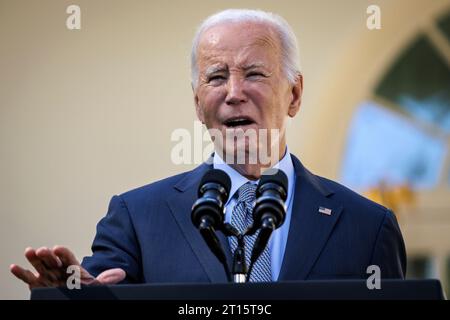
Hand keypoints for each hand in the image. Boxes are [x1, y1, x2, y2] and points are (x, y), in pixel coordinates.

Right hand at [10, 246, 125, 289]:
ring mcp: (48, 276)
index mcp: (73, 267)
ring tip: (29, 251)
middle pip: (52, 260)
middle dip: (47, 255)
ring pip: (40, 266)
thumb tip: (121, 273)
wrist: (76, 297)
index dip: (62, 253)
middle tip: (43, 249)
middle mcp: (59, 269)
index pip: (68, 257)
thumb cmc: (84, 291)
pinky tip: (14, 267)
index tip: (57, 249)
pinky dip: (20, 273)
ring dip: (34, 259)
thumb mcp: (96, 286)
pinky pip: (28, 279)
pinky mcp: (39, 285)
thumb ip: (106, 279)